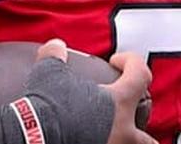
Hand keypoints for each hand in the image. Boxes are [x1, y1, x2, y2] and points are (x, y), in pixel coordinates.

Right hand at [34, 39, 154, 143]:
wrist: (30, 138)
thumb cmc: (46, 107)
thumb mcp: (48, 73)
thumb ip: (54, 56)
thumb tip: (55, 46)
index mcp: (120, 104)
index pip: (141, 75)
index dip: (132, 62)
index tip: (116, 62)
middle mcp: (123, 132)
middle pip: (149, 137)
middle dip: (140, 130)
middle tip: (122, 118)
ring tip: (111, 139)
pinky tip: (83, 143)